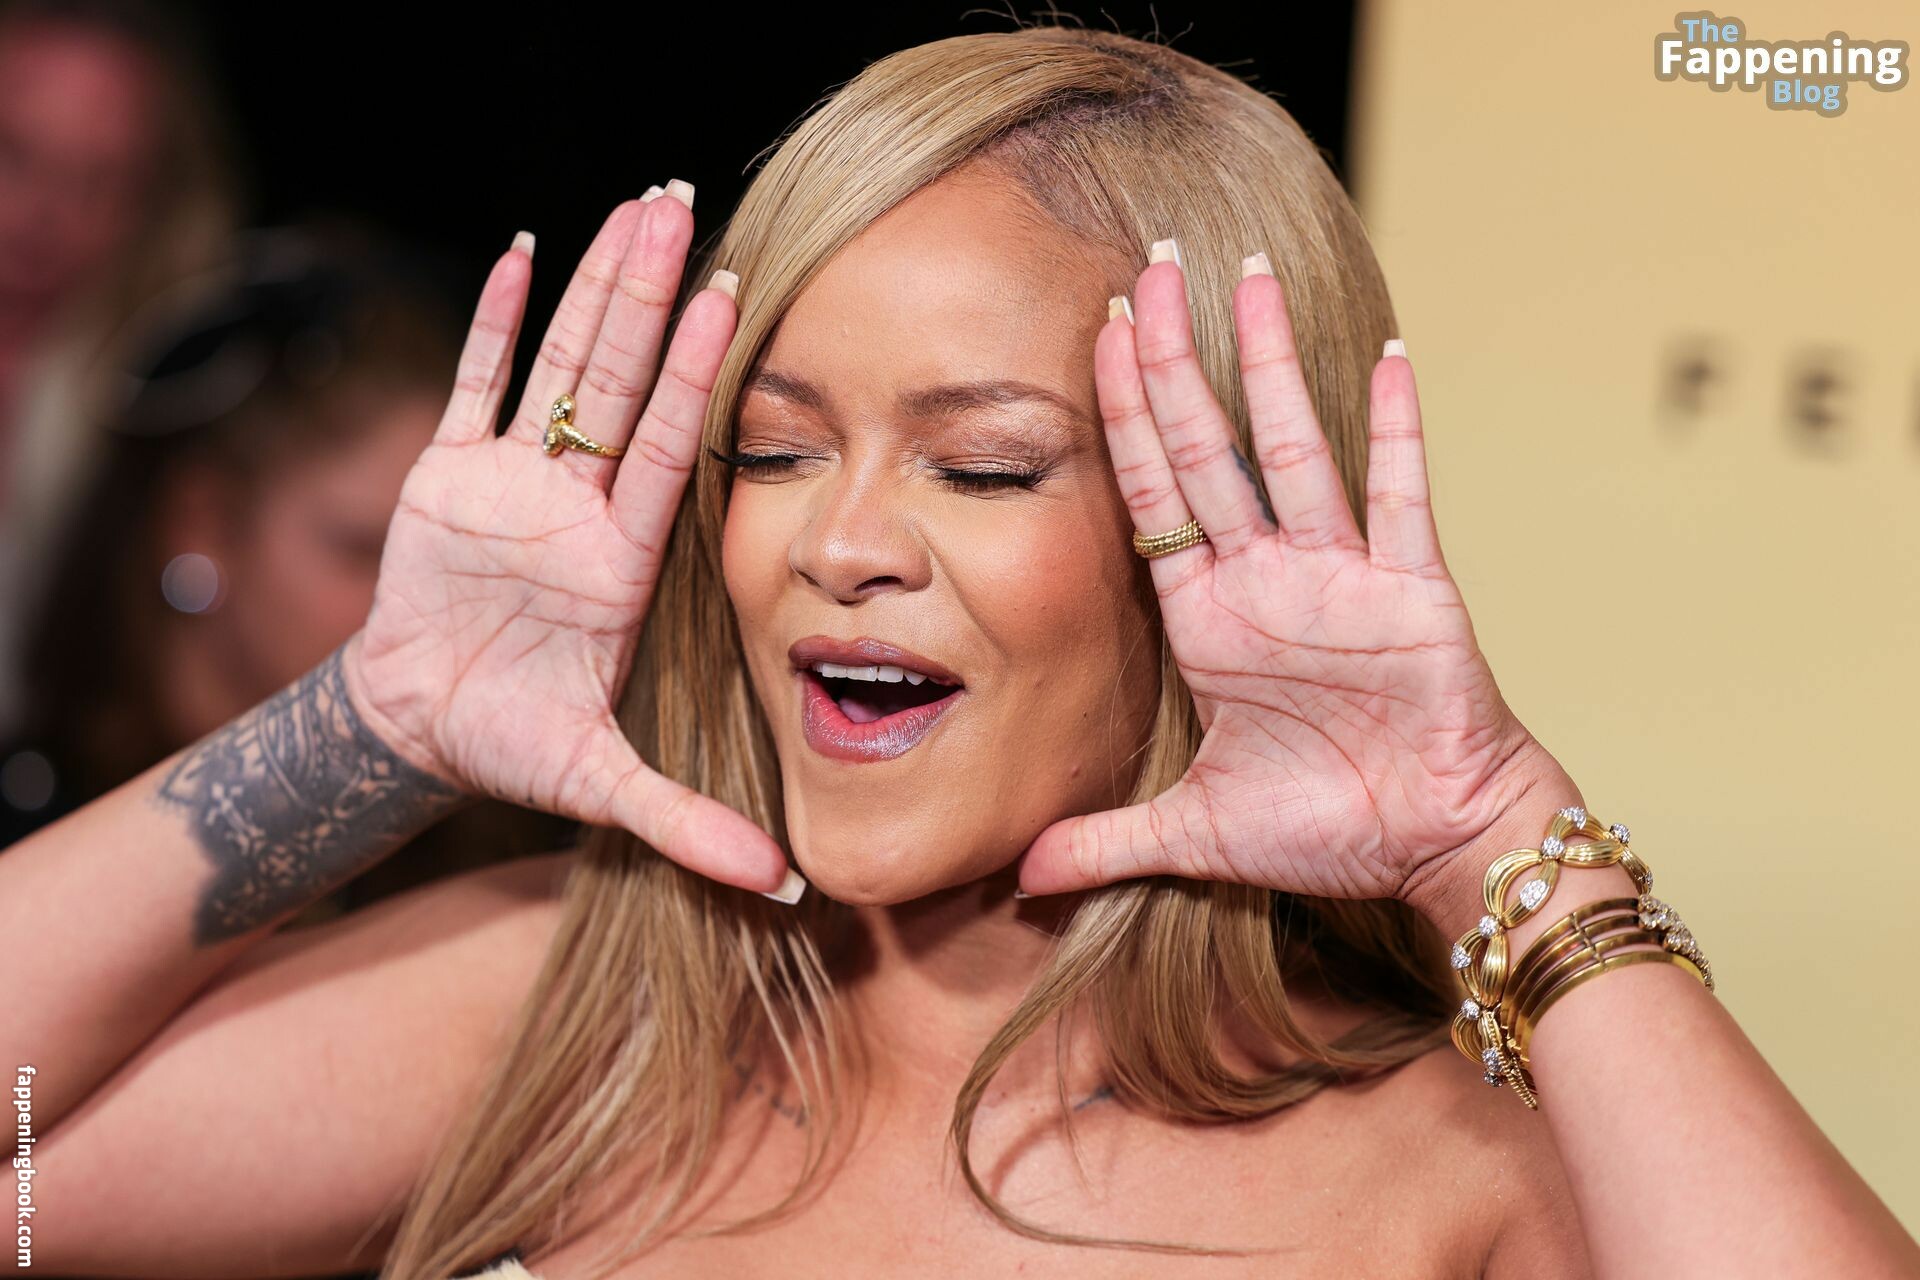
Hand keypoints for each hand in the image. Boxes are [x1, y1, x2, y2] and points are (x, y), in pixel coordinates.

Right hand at [340, 190, 791, 895]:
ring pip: (558, 365)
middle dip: (651, 295)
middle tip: (686, 203)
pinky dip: (493, 322)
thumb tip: (784, 883)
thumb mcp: (600, 788)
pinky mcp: (449, 476)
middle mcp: (579, 506)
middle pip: (620, 379)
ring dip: (591, 287)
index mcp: (621, 560)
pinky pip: (474, 383)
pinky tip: (526, 250)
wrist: (423, 729)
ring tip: (630, 206)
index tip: (739, 300)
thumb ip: (685, 824)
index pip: (666, 447)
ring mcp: (515, 483)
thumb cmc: (514, 746)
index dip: (695, 375)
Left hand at [1012, 246, 1576, 923]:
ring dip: (1266, 365)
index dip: (1121, 417)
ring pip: (1293, 448)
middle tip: (1148, 267)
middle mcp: (1267, 578)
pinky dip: (1396, 428)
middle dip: (1172, 360)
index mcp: (1210, 617)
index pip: (1152, 494)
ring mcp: (1341, 574)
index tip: (1093, 334)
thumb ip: (1107, 840)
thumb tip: (1022, 875)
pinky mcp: (1412, 589)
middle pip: (1207, 447)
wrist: (1437, 849)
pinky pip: (1398, 496)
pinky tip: (1386, 354)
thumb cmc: (1331, 829)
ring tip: (1243, 277)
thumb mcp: (1196, 835)